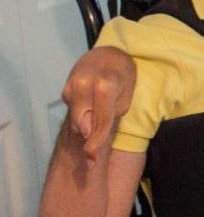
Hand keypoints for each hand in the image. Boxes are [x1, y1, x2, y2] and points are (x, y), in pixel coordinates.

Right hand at [61, 46, 135, 162]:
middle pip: (82, 122)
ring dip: (86, 122)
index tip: (92, 161)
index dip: (96, 143)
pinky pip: (72, 109)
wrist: (110, 54)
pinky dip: (82, 113)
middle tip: (95, 146)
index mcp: (105, 85)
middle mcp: (84, 83)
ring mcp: (71, 84)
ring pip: (75, 118)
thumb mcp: (125, 98)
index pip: (99, 121)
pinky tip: (90, 104)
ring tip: (99, 111)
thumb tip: (88, 134)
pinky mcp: (65, 87)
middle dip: (91, 133)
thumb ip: (108, 116)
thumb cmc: (124, 78)